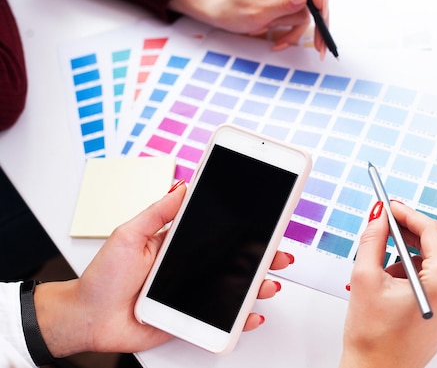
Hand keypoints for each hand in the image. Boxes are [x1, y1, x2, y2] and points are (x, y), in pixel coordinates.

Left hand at [34, 181, 293, 356]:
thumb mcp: (129, 234)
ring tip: (268, 283)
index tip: (263, 218)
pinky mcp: (190, 317)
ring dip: (257, 285)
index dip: (243, 226)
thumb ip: (158, 212)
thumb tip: (182, 186)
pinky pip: (220, 319)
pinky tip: (251, 314)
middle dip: (262, 255)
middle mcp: (190, 266)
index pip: (218, 232)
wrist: (88, 317)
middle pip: (234, 260)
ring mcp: (192, 292)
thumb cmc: (103, 276)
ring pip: (233, 288)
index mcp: (179, 243)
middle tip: (278, 251)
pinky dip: (240, 319)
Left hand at [168, 0, 329, 56]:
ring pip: (309, 11)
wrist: (218, 12)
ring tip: (279, 41)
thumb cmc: (229, 6)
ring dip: (297, 29)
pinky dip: (292, 33)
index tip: (316, 7)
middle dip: (320, 18)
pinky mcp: (288, 4)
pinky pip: (300, 19)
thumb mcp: (255, 10)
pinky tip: (280, 42)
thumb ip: (282, 4)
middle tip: (321, 42)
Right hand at [340, 201, 436, 367]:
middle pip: (436, 245)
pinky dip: (412, 273)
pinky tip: (391, 285)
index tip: (391, 206)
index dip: (408, 214)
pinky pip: (434, 277)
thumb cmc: (374, 340)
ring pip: (432, 261)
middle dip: (406, 235)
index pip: (433, 231)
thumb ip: (373, 239)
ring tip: (382, 273)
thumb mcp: (365, 278)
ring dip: (407, 257)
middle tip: (383, 225)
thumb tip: (379, 217)